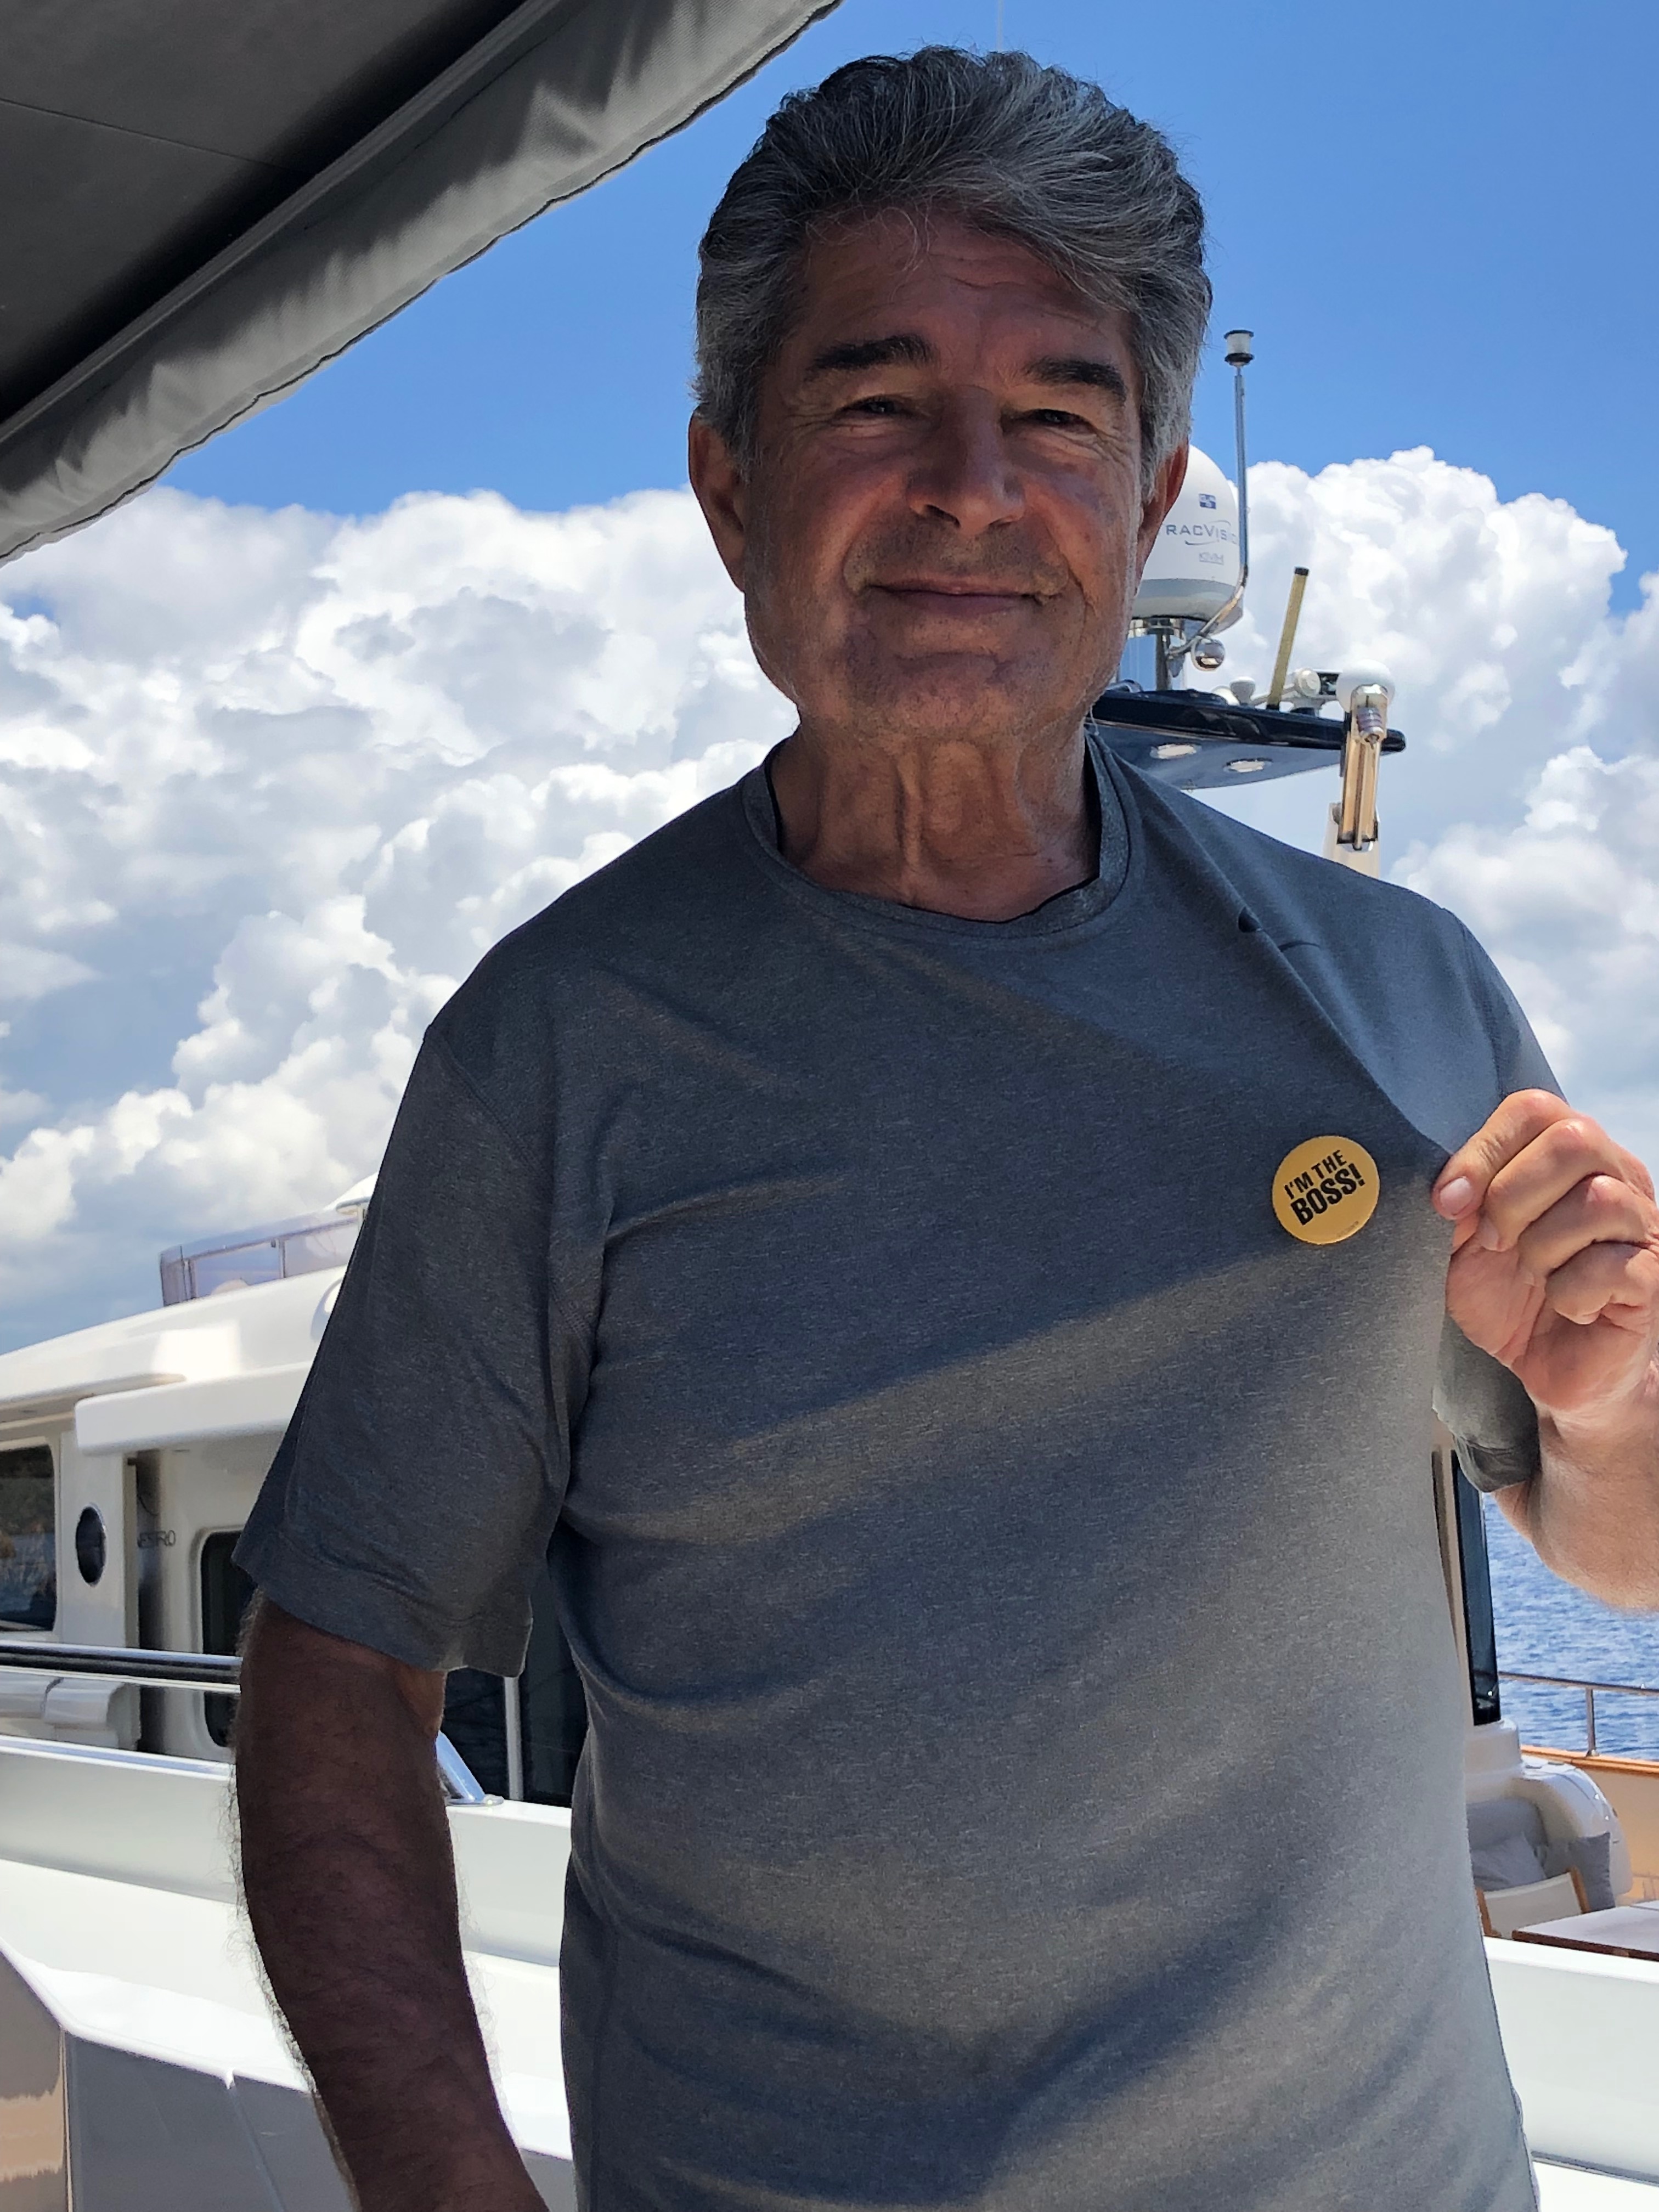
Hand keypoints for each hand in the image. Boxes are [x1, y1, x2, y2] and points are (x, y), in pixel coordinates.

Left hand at [1434, 1090, 1658, 1424]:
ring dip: (1543, 1246)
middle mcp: (1616, 1179)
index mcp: (1569, 1157)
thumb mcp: (1463, 1243)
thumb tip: (1447, 1188)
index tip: (1447, 1202)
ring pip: (1598, 1201)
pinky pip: (1612, 1266)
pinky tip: (1567, 1307)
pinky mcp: (1653, 1280)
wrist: (1547, 1368)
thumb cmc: (1508, 1295)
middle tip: (1493, 1242)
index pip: (1535, 1109)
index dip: (1483, 1150)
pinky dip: (1570, 1291)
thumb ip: (1456, 1203)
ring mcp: (1643, 1228)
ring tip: (1535, 1275)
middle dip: (1513, 1194)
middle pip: (1575, 1140)